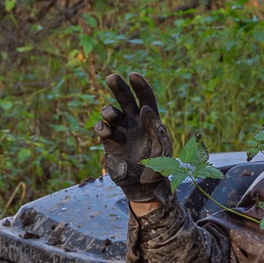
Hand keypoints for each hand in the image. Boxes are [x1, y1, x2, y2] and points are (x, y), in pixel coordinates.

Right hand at [99, 72, 172, 212]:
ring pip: (111, 112)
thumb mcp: (163, 150)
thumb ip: (157, 129)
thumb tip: (144, 110)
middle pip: (125, 99)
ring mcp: (120, 131)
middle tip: (111, 77)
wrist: (142, 187)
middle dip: (118, 87)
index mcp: (149, 121)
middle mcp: (133, 122)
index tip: (133, 76)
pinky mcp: (109, 143)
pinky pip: (102, 129)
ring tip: (110, 114)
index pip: (145, 97)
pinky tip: (104, 130)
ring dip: (108, 109)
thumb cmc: (157, 169)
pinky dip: (101, 126)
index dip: (140, 85)